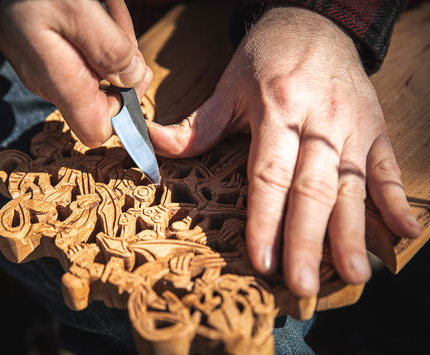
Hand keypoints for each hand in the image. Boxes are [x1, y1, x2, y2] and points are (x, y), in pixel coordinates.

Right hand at [0, 0, 151, 146]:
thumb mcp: (75, 9)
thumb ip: (109, 49)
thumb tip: (133, 78)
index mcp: (60, 84)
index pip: (97, 131)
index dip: (123, 111)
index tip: (131, 75)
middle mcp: (54, 86)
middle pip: (105, 101)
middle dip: (124, 68)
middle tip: (119, 30)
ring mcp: (50, 73)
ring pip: (97, 76)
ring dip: (113, 48)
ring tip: (106, 11)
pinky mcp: (48, 57)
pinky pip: (84, 59)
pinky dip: (98, 39)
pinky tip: (96, 12)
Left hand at [148, 7, 421, 296]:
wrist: (317, 22)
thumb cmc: (267, 57)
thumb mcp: (229, 85)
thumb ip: (197, 125)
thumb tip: (153, 146)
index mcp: (278, 110)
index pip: (270, 175)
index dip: (265, 220)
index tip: (262, 260)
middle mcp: (319, 123)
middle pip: (313, 189)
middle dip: (308, 241)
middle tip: (304, 285)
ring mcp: (352, 127)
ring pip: (353, 186)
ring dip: (354, 233)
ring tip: (354, 275)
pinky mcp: (375, 128)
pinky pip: (386, 167)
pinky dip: (396, 200)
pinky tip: (406, 232)